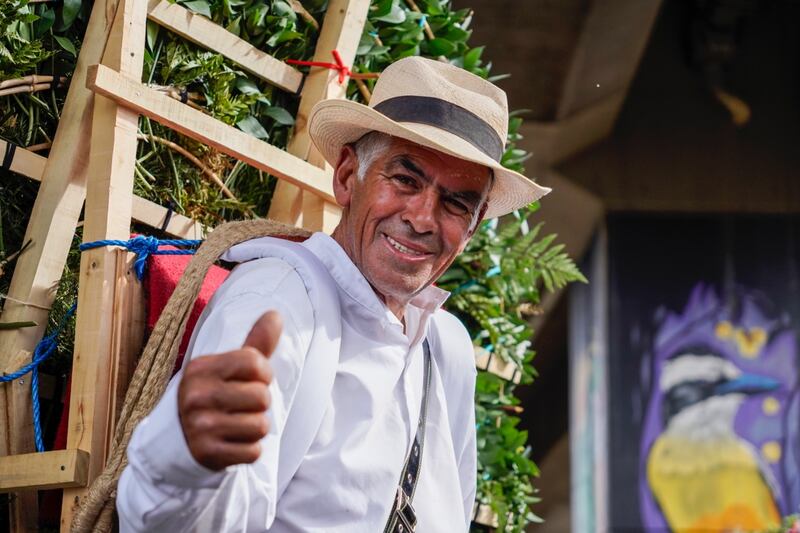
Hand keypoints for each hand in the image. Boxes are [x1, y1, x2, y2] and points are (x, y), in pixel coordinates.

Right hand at [178, 310, 281, 470]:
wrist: (178, 440)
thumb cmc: (213, 396)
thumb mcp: (228, 367)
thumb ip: (255, 343)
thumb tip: (275, 314)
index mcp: (200, 368)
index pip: (255, 362)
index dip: (263, 374)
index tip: (251, 381)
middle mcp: (196, 396)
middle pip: (262, 397)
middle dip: (259, 404)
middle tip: (240, 407)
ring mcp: (200, 427)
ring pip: (261, 426)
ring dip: (255, 428)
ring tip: (236, 425)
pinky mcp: (207, 454)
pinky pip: (253, 452)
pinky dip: (249, 450)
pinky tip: (231, 443)